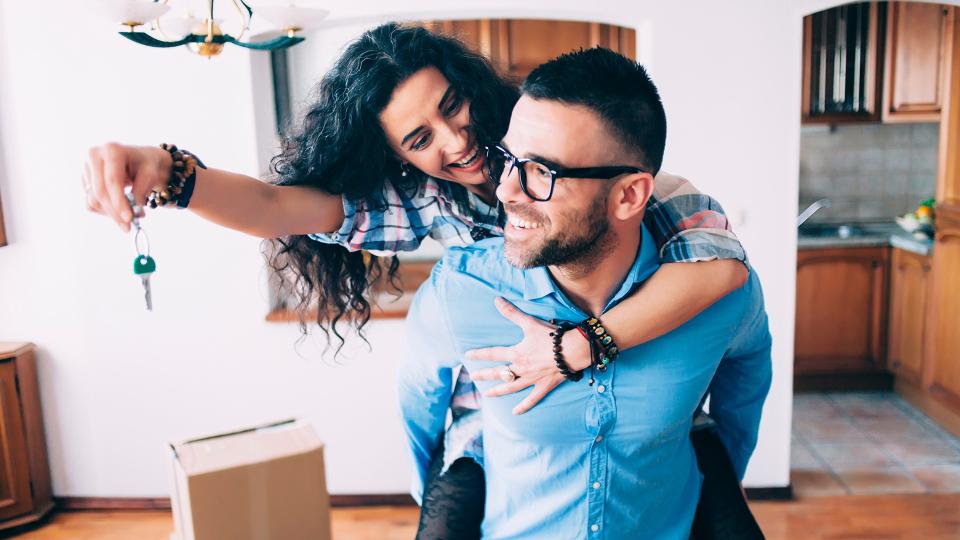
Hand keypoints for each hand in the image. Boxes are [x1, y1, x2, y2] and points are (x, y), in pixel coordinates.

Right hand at [82, 143, 171, 231]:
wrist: (142, 160)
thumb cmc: (147, 165)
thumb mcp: (150, 175)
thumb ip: (140, 191)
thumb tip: (132, 212)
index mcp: (112, 150)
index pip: (112, 181)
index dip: (119, 202)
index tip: (129, 218)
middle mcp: (94, 156)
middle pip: (100, 192)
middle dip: (115, 212)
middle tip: (128, 226)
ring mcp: (86, 168)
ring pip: (93, 199)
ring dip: (111, 214)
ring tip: (130, 217)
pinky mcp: (85, 180)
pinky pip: (91, 202)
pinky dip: (105, 211)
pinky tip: (119, 211)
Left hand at [465, 297, 591, 414]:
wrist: (572, 349)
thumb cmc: (552, 335)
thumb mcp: (530, 323)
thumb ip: (512, 313)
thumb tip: (497, 300)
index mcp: (516, 353)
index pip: (493, 353)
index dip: (479, 354)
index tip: (467, 356)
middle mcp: (521, 368)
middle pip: (499, 373)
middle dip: (485, 375)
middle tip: (473, 377)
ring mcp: (532, 379)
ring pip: (511, 388)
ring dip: (498, 391)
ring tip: (487, 395)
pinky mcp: (544, 386)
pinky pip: (532, 399)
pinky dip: (524, 406)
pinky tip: (515, 413)